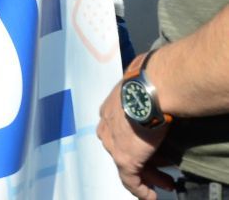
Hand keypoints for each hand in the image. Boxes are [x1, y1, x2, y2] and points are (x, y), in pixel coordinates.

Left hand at [96, 83, 174, 199]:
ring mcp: (113, 143)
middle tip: (161, 169)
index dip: (135, 140)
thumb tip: (159, 94)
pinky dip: (141, 190)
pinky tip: (151, 196)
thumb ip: (144, 96)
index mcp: (109, 108)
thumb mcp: (141, 88)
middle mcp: (107, 126)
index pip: (118, 130)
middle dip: (144, 160)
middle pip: (123, 148)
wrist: (150, 89)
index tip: (150, 147)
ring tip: (164, 184)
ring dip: (148, 176)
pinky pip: (130, 179)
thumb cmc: (150, 83)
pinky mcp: (124, 158)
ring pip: (129, 165)